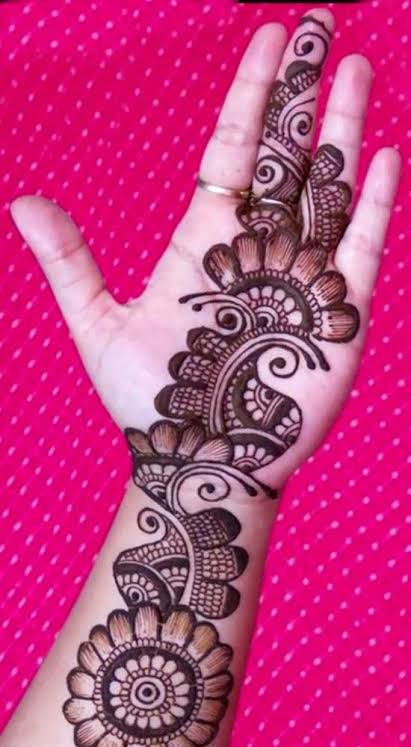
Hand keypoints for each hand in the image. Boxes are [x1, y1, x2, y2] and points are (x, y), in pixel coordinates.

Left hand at [10, 9, 399, 490]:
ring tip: (352, 66)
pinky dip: (373, 201)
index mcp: (205, 240)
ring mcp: (300, 276)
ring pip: (327, 185)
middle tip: (321, 24)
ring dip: (341, 126)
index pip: (234, 147)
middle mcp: (257, 248)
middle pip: (286, 151)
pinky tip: (381, 154)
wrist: (201, 463)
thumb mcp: (100, 328)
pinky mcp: (336, 313)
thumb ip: (69, 263)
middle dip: (304, 88)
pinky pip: (359, 244)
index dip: (252, 91)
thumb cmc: (150, 403)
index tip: (269, 36)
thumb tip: (21, 200)